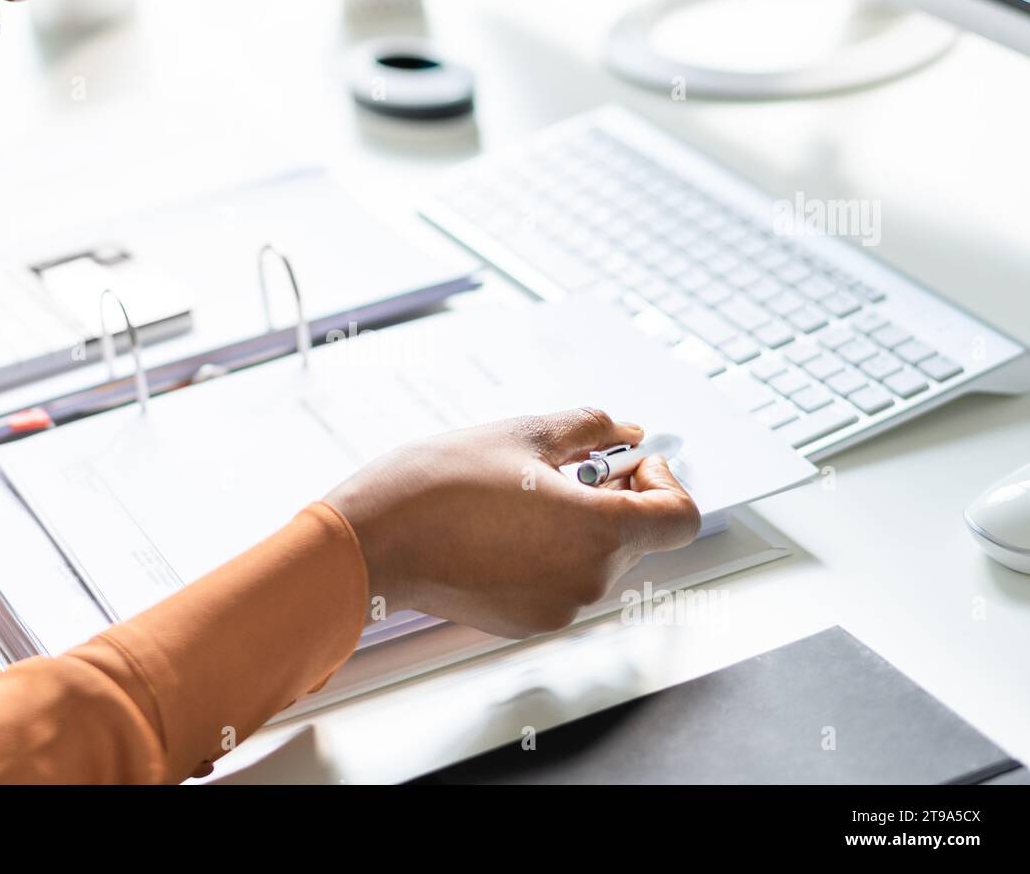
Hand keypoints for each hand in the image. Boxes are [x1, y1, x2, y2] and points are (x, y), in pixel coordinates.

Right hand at [325, 408, 700, 638]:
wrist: (373, 539)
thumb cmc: (438, 486)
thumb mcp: (523, 433)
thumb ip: (591, 429)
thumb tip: (626, 432)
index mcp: (597, 532)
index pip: (679, 519)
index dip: (663, 482)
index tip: (628, 463)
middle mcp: (586, 581)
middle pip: (636, 536)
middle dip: (611, 496)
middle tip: (563, 466)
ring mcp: (557, 608)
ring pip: (597, 559)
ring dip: (577, 523)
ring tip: (521, 495)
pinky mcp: (526, 622)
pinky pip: (562, 581)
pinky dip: (548, 552)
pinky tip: (503, 526)